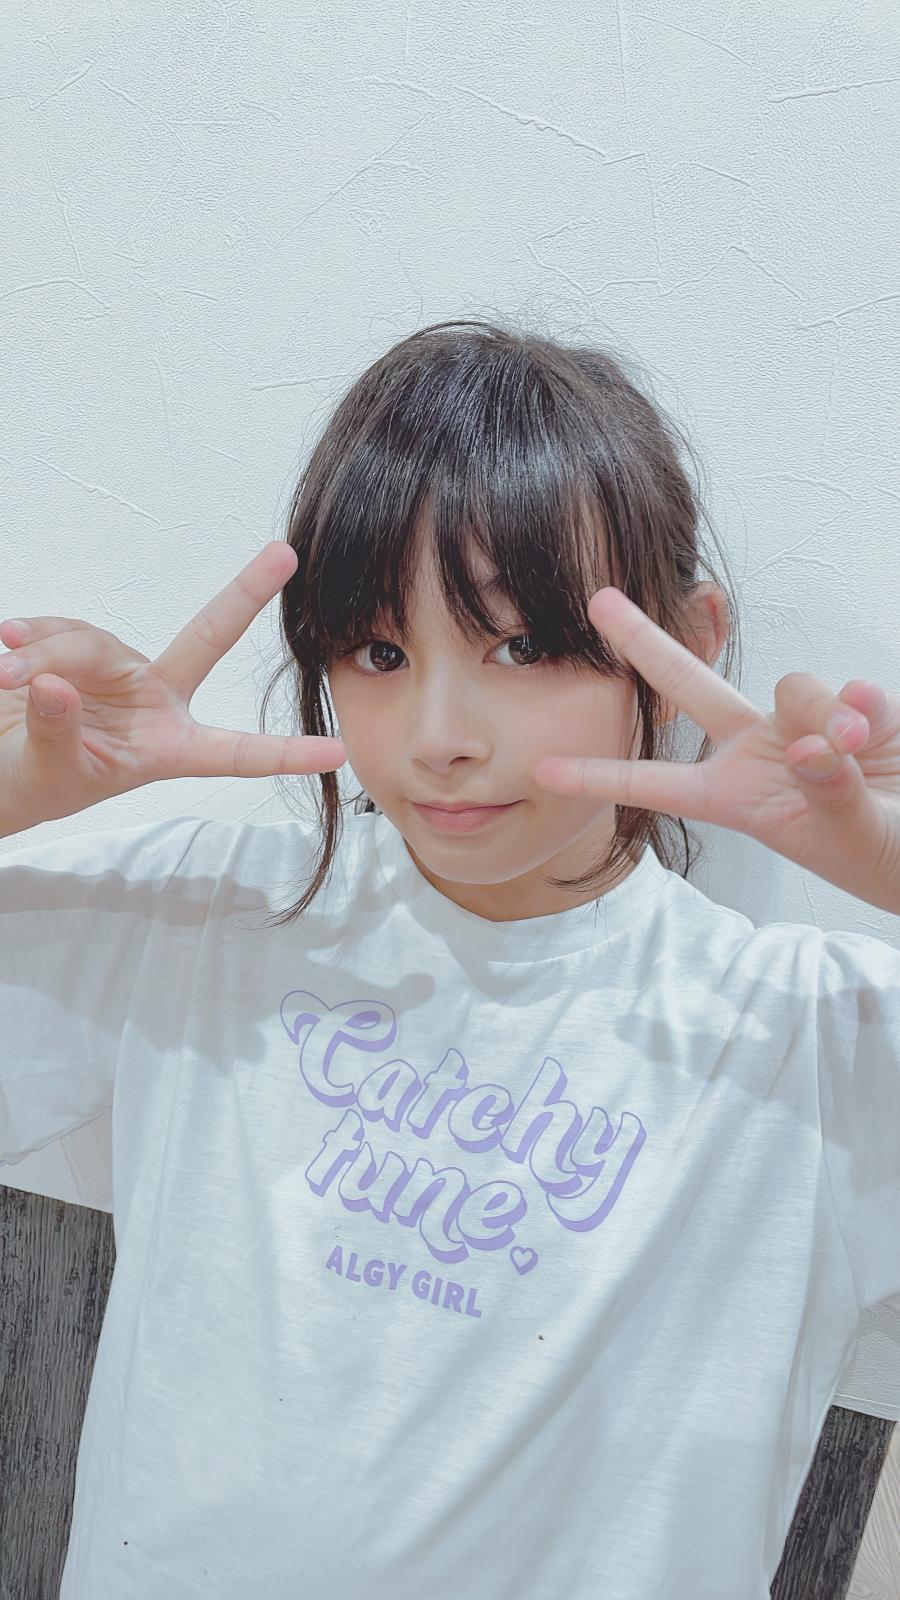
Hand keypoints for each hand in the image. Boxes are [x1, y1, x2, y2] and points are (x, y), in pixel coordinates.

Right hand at [0, 542, 345, 832]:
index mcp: (168, 747)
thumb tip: (58, 685)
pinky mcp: (78, 647)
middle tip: (284, 553)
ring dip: (48, 654)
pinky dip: (31, 637)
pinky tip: (6, 645)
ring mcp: (120, 670)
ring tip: (6, 677)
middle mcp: (156, 701)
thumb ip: (59, 732)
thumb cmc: (33, 784)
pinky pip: (60, 629)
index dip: (282, 754)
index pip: (234, 752)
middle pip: (206, 639)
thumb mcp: (52, 773)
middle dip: (246, 594)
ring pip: (96, 641)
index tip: (335, 752)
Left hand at [532, 587, 899, 914]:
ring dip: (823, 714)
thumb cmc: (880, 858)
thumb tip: (807, 743)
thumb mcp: (845, 838)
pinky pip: (853, 690)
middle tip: (597, 597)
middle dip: (644, 640)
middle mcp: (758, 751)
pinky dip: (867, 713)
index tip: (541, 769)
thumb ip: (825, 790)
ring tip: (855, 752)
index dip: (600, 777)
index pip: (655, 785)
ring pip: (794, 686)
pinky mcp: (854, 706)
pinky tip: (877, 741)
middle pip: (690, 685)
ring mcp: (804, 723)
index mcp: (733, 797)